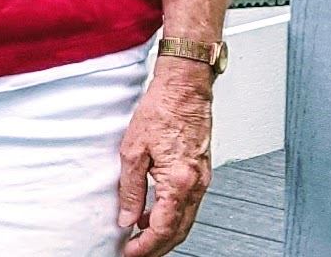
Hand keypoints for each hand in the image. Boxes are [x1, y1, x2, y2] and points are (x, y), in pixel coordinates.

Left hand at [118, 63, 213, 255]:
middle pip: (179, 230)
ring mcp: (202, 179)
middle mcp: (197, 184)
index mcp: (179, 181)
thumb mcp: (133, 151)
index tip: (130, 253)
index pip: (164, 228)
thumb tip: (127, 218)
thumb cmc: (160, 111)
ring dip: (165, 232)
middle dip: (158, 246)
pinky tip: (153, 213)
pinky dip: (172, 215)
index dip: (146, 246)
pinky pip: (188, 203)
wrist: (185, 89)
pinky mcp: (201, 172)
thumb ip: (131, 189)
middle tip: (135, 252)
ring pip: (186, 219)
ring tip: (140, 237)